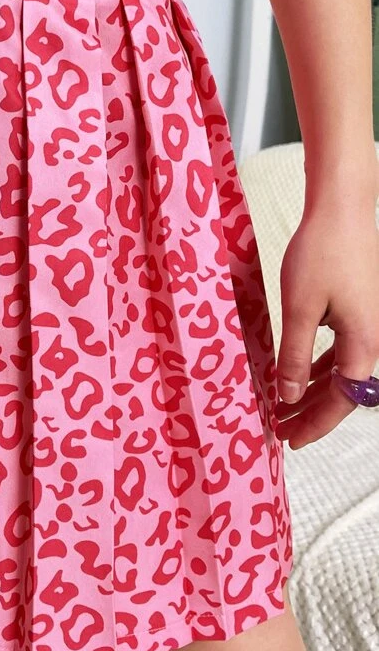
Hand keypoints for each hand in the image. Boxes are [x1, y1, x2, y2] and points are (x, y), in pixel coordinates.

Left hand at [275, 201, 378, 448]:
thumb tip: (290, 396)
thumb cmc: (321, 253)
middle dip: (312, 413)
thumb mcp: (300, 309)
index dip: (315, 424)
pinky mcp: (360, 313)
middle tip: (280, 431)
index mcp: (364, 343)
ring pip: (342, 372)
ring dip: (314, 392)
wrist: (343, 211)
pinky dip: (320, 368)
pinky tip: (300, 377)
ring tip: (284, 408)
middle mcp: (373, 339)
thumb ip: (294, 356)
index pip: (341, 400)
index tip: (289, 440)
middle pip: (344, 391)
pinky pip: (342, 352)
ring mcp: (368, 326)